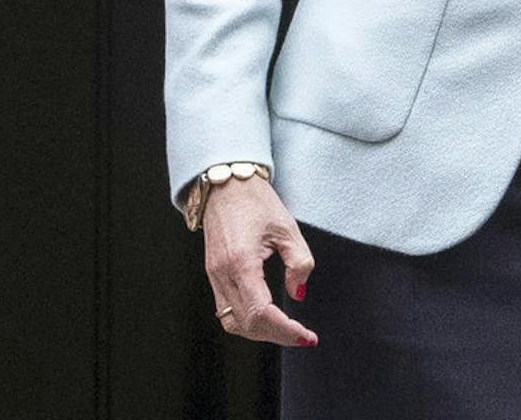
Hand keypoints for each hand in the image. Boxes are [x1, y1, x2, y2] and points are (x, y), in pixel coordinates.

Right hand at [203, 176, 318, 348]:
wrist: (226, 184)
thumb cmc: (255, 201)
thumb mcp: (288, 227)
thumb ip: (299, 263)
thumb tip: (299, 294)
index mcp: (241, 262)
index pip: (260, 313)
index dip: (285, 330)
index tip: (307, 335)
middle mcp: (223, 273)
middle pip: (247, 325)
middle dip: (278, 335)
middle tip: (303, 336)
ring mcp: (214, 276)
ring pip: (234, 323)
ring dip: (261, 333)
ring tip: (287, 330)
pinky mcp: (213, 275)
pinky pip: (227, 311)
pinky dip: (248, 322)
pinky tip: (267, 318)